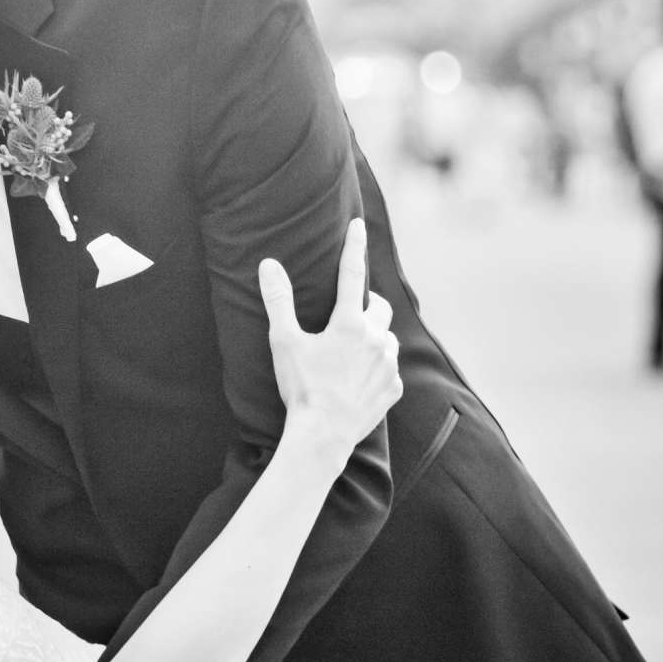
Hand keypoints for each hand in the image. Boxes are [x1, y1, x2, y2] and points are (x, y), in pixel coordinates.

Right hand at [256, 217, 400, 453]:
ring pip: (387, 338)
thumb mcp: (284, 342)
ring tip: (355, 348)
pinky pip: (390, 370)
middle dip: (367, 302)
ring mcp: (388, 366)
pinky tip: (361, 377)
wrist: (323, 436)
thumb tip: (268, 265)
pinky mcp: (393, 390)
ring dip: (375, 336)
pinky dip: (379, 367)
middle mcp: (376, 340)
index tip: (358, 225)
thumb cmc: (302, 388)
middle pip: (378, 307)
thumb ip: (279, 301)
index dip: (353, 246)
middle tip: (349, 311)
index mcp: (349, 324)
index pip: (352, 274)